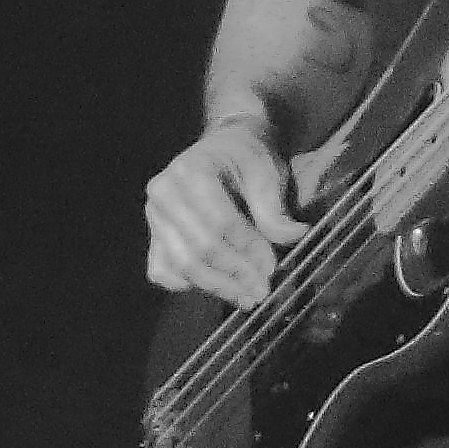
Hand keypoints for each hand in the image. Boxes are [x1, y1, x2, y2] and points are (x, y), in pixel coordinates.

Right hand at [144, 115, 307, 304]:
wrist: (224, 150)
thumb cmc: (246, 159)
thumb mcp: (267, 173)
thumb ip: (275, 208)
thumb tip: (294, 236)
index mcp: (190, 171)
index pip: (220, 222)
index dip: (248, 249)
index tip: (272, 267)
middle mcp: (164, 193)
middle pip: (200, 247)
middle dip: (235, 274)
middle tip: (262, 291)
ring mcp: (154, 217)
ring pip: (182, 265)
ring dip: (218, 287)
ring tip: (248, 297)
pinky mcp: (154, 237)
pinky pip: (163, 272)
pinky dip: (189, 285)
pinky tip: (220, 286)